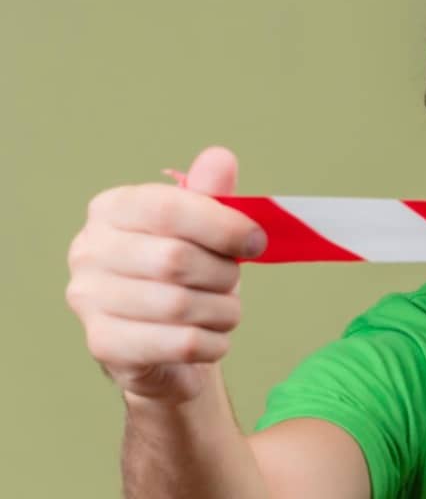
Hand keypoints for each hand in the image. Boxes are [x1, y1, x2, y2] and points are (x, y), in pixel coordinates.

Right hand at [66, 147, 265, 403]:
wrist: (161, 347)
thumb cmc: (185, 277)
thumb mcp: (203, 231)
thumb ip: (212, 194)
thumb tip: (220, 158)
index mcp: (112, 209)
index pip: (169, 208)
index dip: (223, 225)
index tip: (257, 242)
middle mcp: (89, 250)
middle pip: (175, 259)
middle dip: (223, 274)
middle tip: (232, 282)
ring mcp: (89, 300)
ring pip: (179, 305)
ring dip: (223, 311)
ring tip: (225, 311)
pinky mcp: (104, 345)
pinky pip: (179, 342)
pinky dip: (213, 342)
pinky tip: (212, 339)